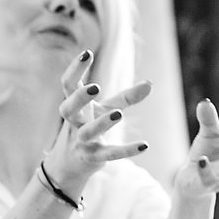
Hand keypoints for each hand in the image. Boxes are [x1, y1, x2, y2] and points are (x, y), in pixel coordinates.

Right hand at [43, 49, 154, 190]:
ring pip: (87, 133)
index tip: (88, 53)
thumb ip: (126, 97)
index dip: (75, 69)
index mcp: (74, 106)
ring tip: (118, 114)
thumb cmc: (87, 128)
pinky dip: (126, 150)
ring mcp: (80, 142)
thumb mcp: (105, 110)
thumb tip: (150, 83)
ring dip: (101, 124)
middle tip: (95, 87)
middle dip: (79, 98)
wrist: (69, 165)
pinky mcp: (92, 158)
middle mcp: (74, 123)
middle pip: (68, 109)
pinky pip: (108, 154)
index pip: (68, 85)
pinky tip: (144, 145)